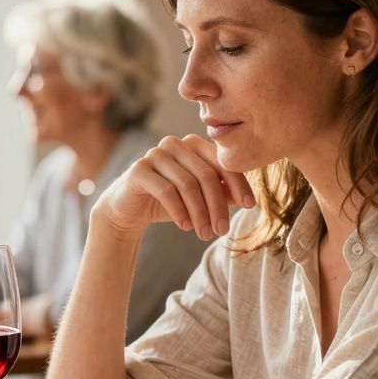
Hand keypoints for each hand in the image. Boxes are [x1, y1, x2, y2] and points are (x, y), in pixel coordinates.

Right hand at [93, 134, 252, 240]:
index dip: (238, 184)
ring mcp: (155, 154)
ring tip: (205, 234)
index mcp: (193, 144)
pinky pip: (166, 190)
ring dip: (199, 213)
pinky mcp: (139, 169)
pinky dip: (179, 211)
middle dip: (218, 206)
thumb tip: (245, 199)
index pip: (222, 162)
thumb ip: (220, 193)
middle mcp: (175, 144)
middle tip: (222, 231)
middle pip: (206, 175)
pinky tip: (185, 227)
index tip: (249, 206)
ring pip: (187, 184)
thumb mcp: (199, 199)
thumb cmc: (168, 201)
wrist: (128, 209)